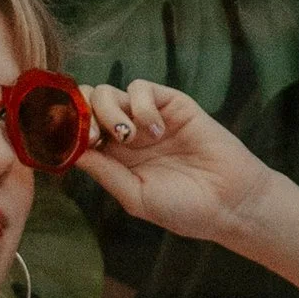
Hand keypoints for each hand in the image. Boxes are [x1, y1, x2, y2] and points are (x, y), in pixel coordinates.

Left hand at [82, 82, 276, 245]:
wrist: (230, 203)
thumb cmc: (185, 209)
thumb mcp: (136, 197)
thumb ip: (104, 172)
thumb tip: (71, 152)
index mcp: (114, 159)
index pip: (79, 132)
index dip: (68, 130)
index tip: (70, 141)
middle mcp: (126, 135)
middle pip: (88, 105)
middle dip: (84, 114)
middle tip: (97, 137)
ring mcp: (148, 118)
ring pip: (109, 92)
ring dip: (110, 110)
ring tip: (129, 137)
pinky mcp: (172, 104)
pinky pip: (141, 88)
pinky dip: (140, 104)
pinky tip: (155, 130)